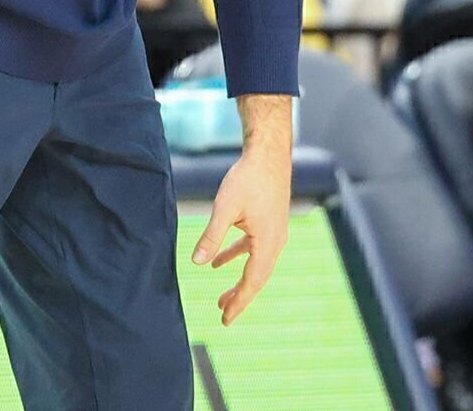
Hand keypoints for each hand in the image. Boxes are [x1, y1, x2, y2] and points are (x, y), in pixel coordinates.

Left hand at [191, 136, 291, 324]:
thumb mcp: (225, 207)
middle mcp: (276, 241)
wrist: (269, 154)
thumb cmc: (249, 178)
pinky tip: (218, 262)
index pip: (253, 281)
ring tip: (222, 297)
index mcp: (268, 242)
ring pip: (257, 265)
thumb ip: (211, 236)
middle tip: (223, 315)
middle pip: (258, 278)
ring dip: (240, 281)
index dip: (239, 302)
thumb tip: (196, 263)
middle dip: (240, 297)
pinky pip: (254, 249)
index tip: (225, 319)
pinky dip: (238, 258)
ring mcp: (275, 232)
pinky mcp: (270, 222)